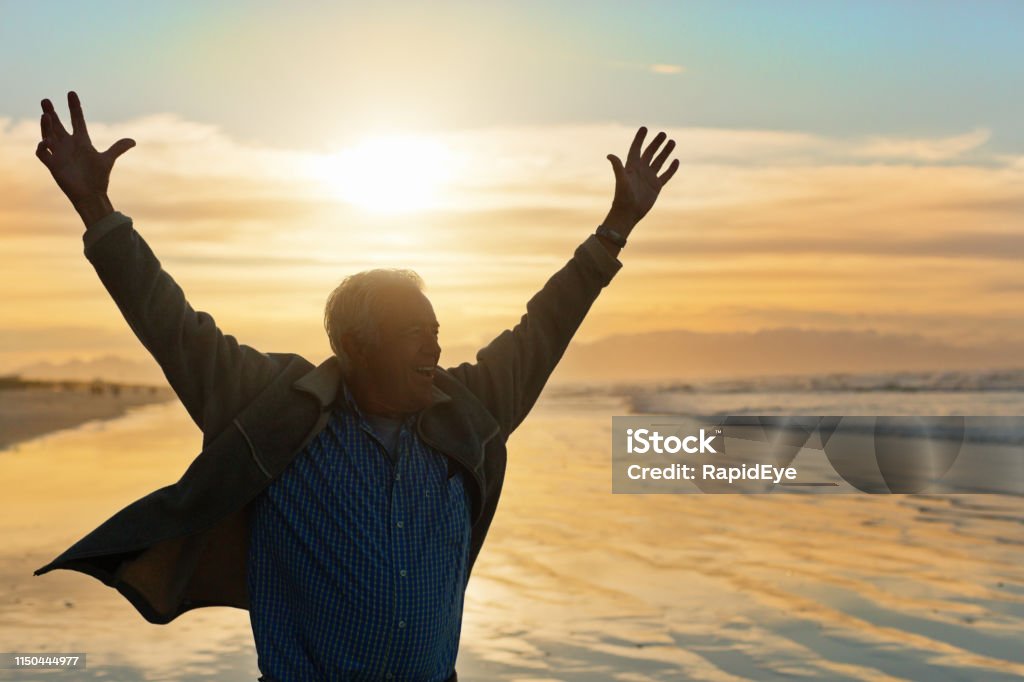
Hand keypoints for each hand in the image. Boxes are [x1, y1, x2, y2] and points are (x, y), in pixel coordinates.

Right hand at [35, 91, 134, 223]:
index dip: (74, 107)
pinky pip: (43, 154)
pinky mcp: (53, 165)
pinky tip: (46, 142)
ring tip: (45, 115)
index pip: (77, 120)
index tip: (71, 93)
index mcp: (82, 141)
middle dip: (51, 112)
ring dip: (45, 126)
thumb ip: (118, 148)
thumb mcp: (107, 160)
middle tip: (45, 100)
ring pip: (48, 135)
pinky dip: (42, 147)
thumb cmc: (98, 178)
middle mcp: (68, 145)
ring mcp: (60, 154)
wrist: (91, 195)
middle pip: (57, 125)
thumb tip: (133, 141)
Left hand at [605, 126, 678, 228]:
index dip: (639, 139)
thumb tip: (609, 155)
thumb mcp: (621, 180)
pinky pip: (666, 175)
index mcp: (631, 167)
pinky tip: (676, 161)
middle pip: (650, 153)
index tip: (644, 128)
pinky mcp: (656, 186)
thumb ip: (617, 167)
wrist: (628, 213)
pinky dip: (671, 168)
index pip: (636, 149)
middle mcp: (641, 170)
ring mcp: (649, 178)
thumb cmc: (622, 197)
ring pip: (659, 161)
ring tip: (672, 142)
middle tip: (663, 133)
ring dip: (665, 152)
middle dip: (656, 143)